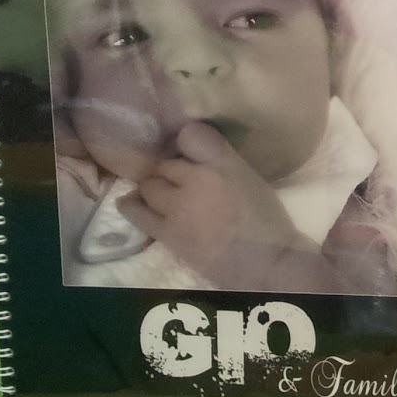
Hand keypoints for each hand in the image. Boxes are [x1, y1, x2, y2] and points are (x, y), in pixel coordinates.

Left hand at [118, 121, 319, 290]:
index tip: (193, 152)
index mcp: (225, 164)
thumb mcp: (250, 177)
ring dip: (154, 187)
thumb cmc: (266, 220)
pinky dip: (132, 204)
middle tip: (181, 181)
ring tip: (162, 195)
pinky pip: (137, 211)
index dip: (189, 141)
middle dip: (171, 170)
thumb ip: (222, 158)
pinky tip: (130, 202)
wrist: (265, 262)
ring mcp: (179, 206)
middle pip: (168, 164)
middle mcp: (198, 179)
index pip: (192, 134)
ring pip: (150, 185)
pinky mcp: (168, 231)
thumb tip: (194, 147)